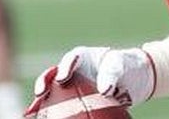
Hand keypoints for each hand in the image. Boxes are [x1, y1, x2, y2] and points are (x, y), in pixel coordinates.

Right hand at [26, 46, 152, 114]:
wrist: (135, 78)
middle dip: (44, 82)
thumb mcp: (121, 66)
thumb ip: (112, 74)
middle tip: (41, 92)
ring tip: (34, 111)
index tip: (62, 78)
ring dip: (42, 100)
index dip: (64, 67)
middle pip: (53, 74)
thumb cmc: (127, 66)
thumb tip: (104, 90)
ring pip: (53, 91)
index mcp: (83, 56)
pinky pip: (61, 105)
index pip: (71, 59)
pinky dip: (52, 112)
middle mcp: (73, 69)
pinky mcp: (73, 98)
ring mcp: (72, 84)